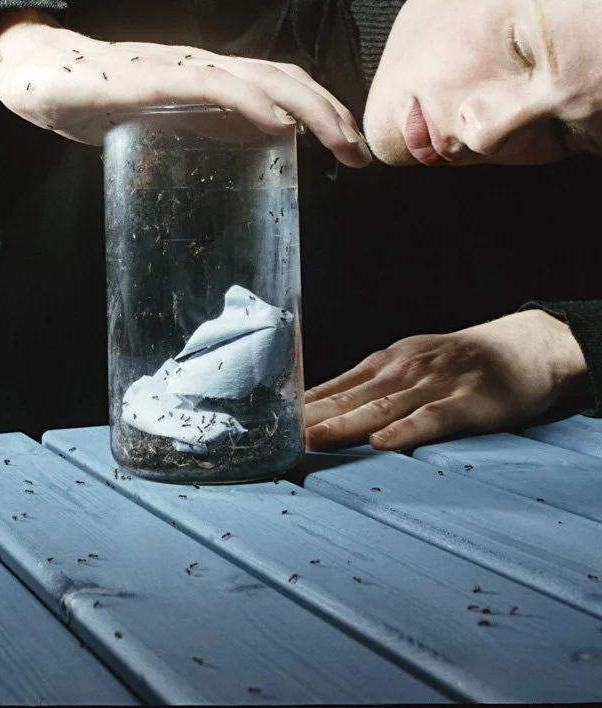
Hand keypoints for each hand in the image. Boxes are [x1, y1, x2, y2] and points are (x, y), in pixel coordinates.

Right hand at [0, 13, 372, 166]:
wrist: (34, 72)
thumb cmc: (91, 98)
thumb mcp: (156, 121)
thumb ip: (195, 129)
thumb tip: (240, 153)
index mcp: (204, 76)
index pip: (277, 82)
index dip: (320, 107)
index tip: (349, 147)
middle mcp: (201, 64)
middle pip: (283, 77)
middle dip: (330, 111)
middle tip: (360, 153)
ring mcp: (178, 67)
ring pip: (260, 77)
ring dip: (309, 107)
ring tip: (340, 140)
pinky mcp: (151, 78)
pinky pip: (213, 86)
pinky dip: (254, 102)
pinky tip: (281, 125)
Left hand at [304, 309, 589, 451]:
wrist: (522, 347)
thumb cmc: (459, 362)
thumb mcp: (409, 365)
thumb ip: (371, 388)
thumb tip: (323, 410)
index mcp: (385, 364)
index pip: (334, 387)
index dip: (301, 406)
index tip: (269, 423)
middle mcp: (401, 371)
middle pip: (349, 398)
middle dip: (311, 418)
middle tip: (276, 436)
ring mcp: (432, 385)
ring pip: (381, 408)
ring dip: (345, 424)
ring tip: (313, 440)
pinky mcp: (466, 403)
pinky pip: (432, 419)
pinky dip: (407, 430)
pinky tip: (384, 443)